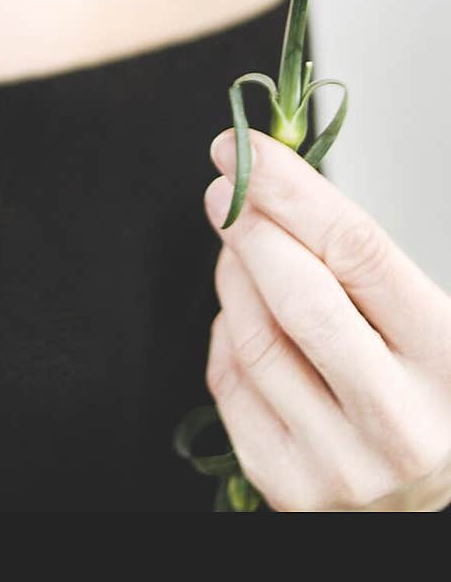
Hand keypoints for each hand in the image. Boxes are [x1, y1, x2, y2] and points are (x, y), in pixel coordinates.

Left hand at [203, 128, 450, 511]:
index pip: (359, 251)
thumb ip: (363, 261)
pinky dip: (228, 331)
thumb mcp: (428, 322)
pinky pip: (231, 383)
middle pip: (299, 294)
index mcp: (449, 361)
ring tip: (238, 242)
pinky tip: (244, 313)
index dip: (294, 191)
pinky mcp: (288, 487)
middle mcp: (398, 422)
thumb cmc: (424, 392)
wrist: (427, 501)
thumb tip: (275, 182)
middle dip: (250, 224)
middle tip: (225, 184)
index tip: (249, 152)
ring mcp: (340, 464)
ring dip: (232, 270)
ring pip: (254, 336)